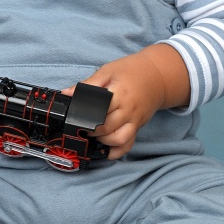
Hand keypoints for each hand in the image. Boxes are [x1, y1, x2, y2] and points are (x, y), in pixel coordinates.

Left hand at [73, 45, 189, 158]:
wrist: (157, 75)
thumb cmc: (130, 71)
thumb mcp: (108, 71)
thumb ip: (88, 84)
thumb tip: (66, 93)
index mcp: (119, 94)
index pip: (99, 111)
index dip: (84, 117)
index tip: (74, 117)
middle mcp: (128, 110)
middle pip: (107, 128)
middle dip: (90, 130)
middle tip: (81, 126)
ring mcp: (135, 121)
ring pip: (119, 140)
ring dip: (103, 141)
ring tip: (94, 134)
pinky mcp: (138, 127)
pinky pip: (129, 145)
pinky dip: (117, 152)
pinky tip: (106, 150)